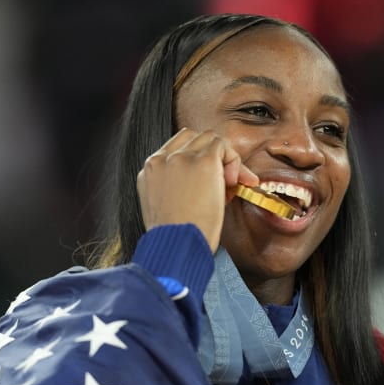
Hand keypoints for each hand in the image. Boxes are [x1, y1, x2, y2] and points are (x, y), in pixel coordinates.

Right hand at [137, 128, 258, 252]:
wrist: (177, 246)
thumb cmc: (175, 238)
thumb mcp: (165, 208)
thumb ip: (177, 188)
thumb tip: (207, 183)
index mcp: (150, 170)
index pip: (176, 149)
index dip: (196, 161)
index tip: (210, 184)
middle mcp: (161, 159)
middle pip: (193, 139)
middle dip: (212, 157)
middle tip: (224, 185)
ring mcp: (181, 158)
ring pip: (209, 138)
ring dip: (223, 158)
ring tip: (228, 186)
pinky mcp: (203, 161)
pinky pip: (223, 146)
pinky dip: (233, 160)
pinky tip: (233, 183)